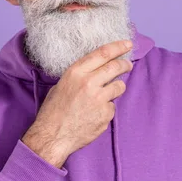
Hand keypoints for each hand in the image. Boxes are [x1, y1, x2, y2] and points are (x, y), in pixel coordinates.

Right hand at [21, 40, 132, 167]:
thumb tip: (98, 70)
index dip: (118, 47)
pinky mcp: (105, 114)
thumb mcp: (62, 84)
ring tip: (105, 94)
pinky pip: (112, 106)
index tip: (127, 44)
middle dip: (125, 64)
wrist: (53, 136)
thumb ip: (81, 75)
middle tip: (128, 65)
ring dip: (116, 88)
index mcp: (76, 72)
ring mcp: (99, 99)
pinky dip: (106, 109)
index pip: (103, 53)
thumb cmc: (54, 111)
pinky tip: (94, 114)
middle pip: (116, 67)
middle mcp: (89, 83)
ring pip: (119, 86)